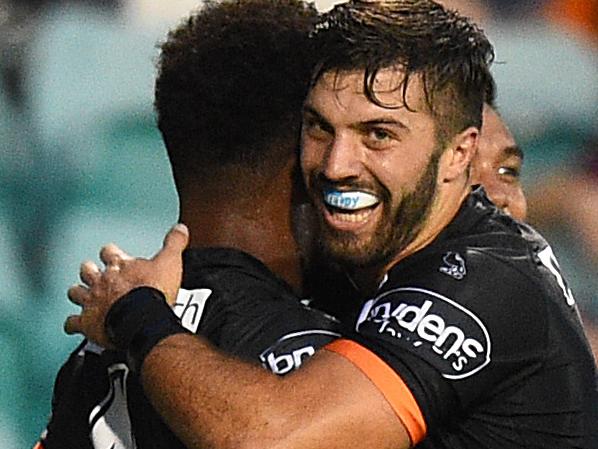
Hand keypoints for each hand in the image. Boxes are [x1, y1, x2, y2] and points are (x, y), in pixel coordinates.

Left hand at [64, 224, 188, 346]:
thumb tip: (180, 229)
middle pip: (87, 270)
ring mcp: (93, 302)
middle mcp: (102, 281)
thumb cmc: (153, 292)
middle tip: (92, 273)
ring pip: (75, 293)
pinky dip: (73, 324)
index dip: (110, 253)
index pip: (109, 252)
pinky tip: (74, 326)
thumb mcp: (170, 262)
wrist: (142, 319)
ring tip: (79, 295)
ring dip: (78, 293)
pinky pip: (73, 323)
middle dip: (89, 271)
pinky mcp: (87, 322)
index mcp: (120, 266)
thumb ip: (173, 243)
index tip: (111, 253)